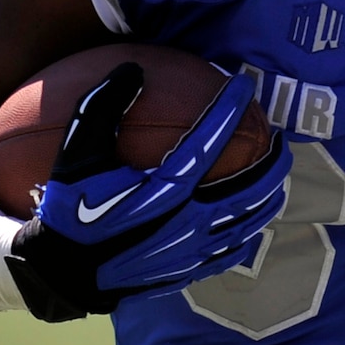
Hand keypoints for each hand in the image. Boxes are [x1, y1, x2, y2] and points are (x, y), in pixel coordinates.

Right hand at [5, 63, 290, 322]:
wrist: (63, 274)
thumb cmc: (69, 209)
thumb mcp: (74, 157)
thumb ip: (100, 110)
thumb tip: (131, 69)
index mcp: (163, 189)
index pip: (208, 140)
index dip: (229, 108)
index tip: (244, 84)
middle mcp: (187, 220)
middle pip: (249, 187)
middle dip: (271, 160)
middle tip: (281, 137)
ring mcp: (193, 249)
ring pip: (248, 219)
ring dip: (269, 194)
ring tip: (278, 173)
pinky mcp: (191, 269)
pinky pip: (234, 248)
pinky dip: (250, 228)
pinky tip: (254, 216)